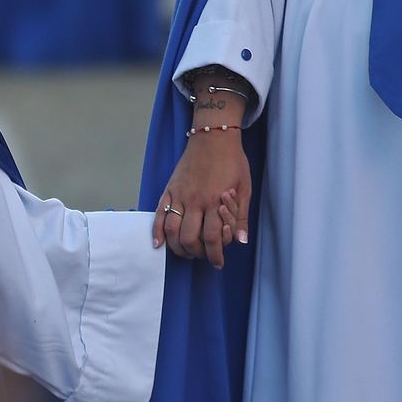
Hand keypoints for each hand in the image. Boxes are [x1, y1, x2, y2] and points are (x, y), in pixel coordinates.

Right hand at [154, 134, 251, 268]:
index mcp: (216, 202)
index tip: (217, 263)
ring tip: (185, 252)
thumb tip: (240, 241)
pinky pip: (159, 214)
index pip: (213, 238)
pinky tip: (158, 244)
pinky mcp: (169, 190)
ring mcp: (179, 196)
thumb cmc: (233, 162)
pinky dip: (156, 231)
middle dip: (196, 254)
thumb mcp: (245, 188)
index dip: (215, 255)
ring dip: (177, 247)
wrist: (213, 137)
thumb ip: (241, 216)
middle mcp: (195, 201)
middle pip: (189, 238)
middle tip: (202, 256)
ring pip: (172, 230)